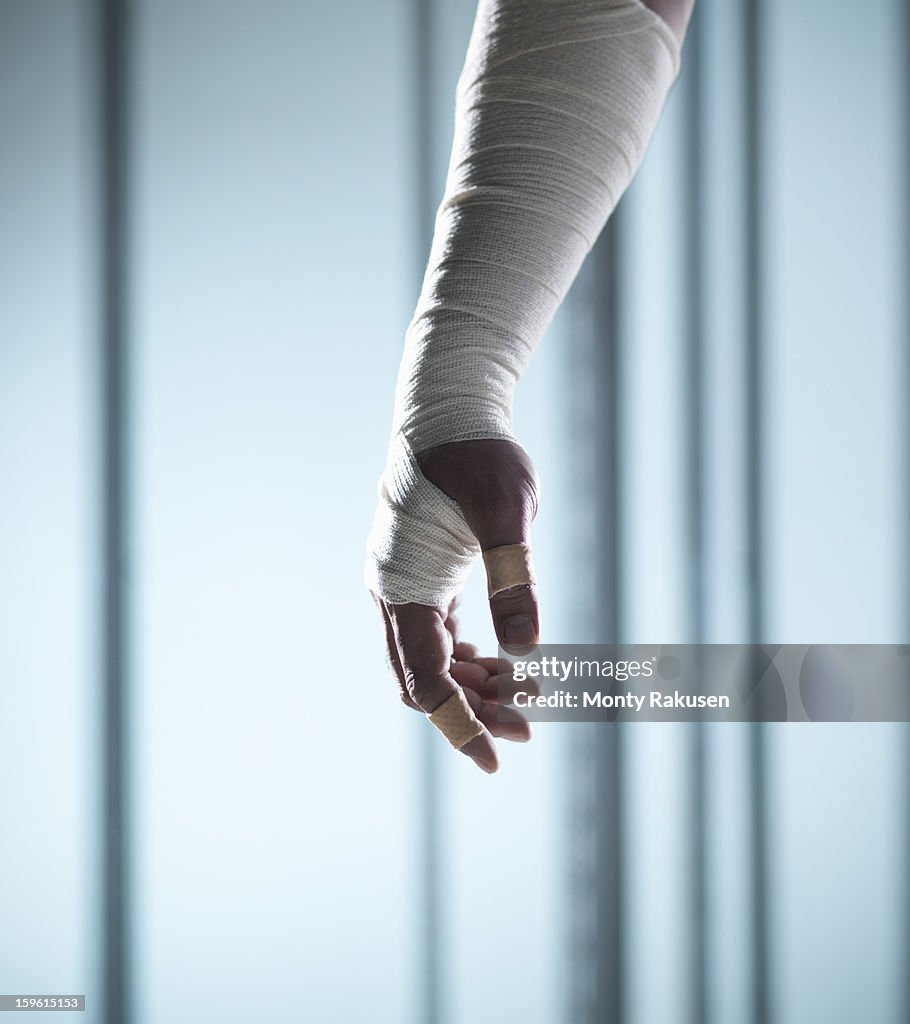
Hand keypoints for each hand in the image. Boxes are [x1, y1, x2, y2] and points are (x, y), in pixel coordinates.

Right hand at [373, 439, 540, 773]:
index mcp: (405, 586)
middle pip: (427, 679)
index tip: (496, 757)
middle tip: (530, 728)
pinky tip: (508, 664)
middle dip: (474, 710)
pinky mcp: (424, 577)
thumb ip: (513, 575)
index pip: (425, 678)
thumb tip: (527, 647)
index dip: (458, 723)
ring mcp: (407, 586)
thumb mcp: (506, 510)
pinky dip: (473, 658)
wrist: (451, 414)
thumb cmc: (477, 454)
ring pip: (434, 660)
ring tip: (531, 697)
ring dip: (476, 686)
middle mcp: (396, 594)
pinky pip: (440, 635)